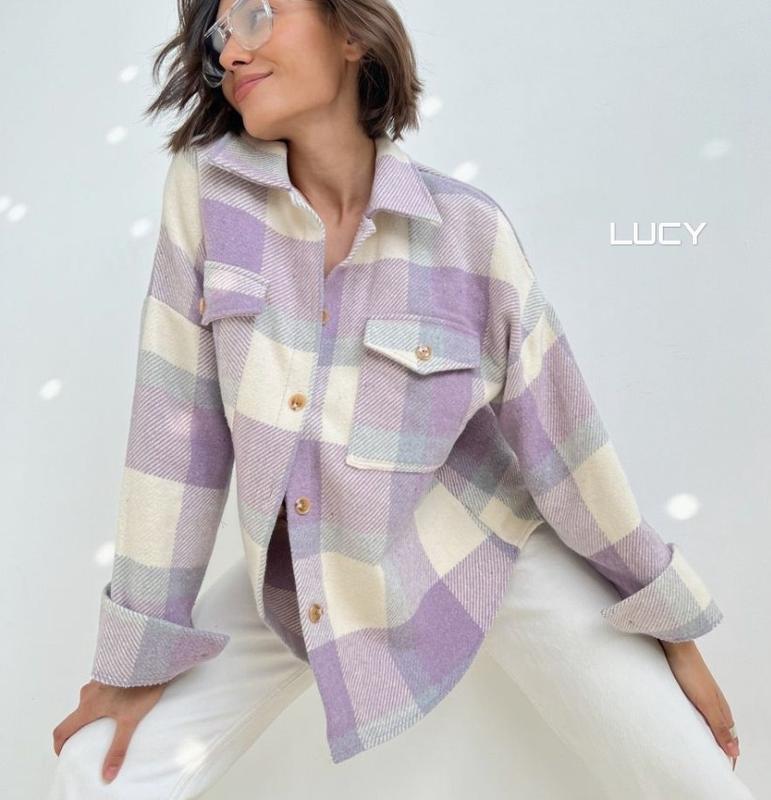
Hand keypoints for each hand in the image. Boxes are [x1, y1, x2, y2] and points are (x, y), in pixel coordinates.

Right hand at [52, 679, 168, 782]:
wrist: (151, 656)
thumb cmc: (139, 686)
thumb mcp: (130, 720)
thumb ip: (118, 748)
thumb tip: (108, 774)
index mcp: (88, 705)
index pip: (62, 729)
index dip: (60, 745)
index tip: (64, 753)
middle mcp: (89, 692)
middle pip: (77, 714)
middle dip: (81, 727)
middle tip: (92, 737)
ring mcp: (99, 679)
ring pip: (89, 699)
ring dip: (94, 710)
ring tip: (111, 718)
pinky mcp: (110, 671)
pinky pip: (101, 688)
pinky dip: (105, 697)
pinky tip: (122, 698)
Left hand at [658, 639, 739, 769]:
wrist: (675, 646)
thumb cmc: (690, 672)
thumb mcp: (705, 703)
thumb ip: (719, 727)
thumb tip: (735, 752)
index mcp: (721, 708)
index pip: (731, 736)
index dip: (729, 752)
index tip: (724, 768)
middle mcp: (714, 701)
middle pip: (721, 728)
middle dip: (718, 745)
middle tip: (710, 762)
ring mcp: (701, 693)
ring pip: (707, 718)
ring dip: (705, 732)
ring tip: (697, 746)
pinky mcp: (687, 686)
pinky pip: (694, 708)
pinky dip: (693, 719)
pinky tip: (684, 722)